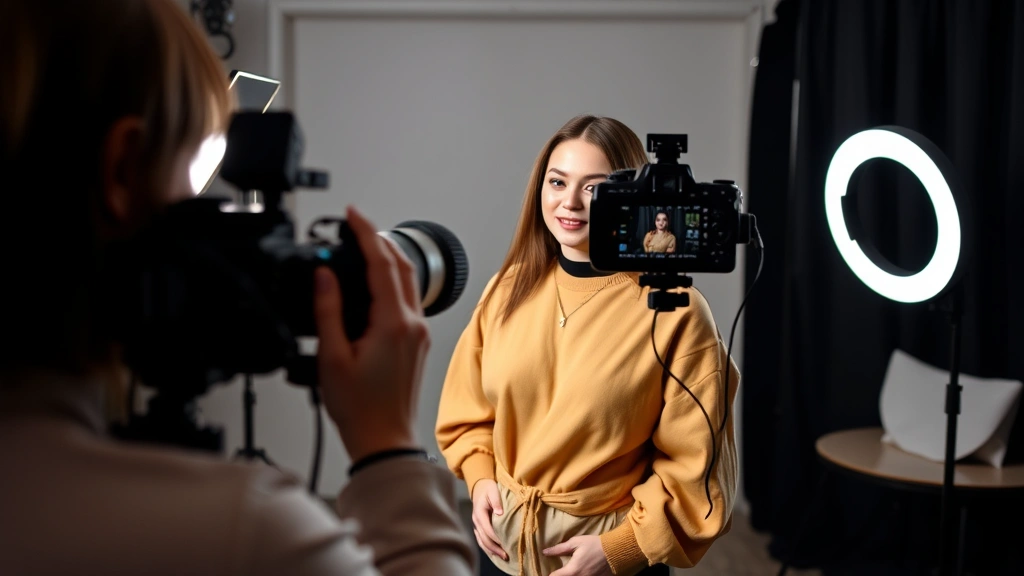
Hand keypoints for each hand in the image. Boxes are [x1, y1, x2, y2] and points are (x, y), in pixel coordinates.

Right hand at [313, 205, 429, 463]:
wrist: (385, 440)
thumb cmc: (359, 409)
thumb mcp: (332, 358)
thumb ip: (328, 310)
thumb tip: (325, 274)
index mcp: (393, 324)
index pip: (382, 264)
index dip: (366, 233)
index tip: (352, 214)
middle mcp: (413, 324)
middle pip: (401, 265)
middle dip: (378, 239)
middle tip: (354, 224)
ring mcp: (419, 332)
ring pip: (408, 280)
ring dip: (387, 257)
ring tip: (361, 245)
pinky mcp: (417, 341)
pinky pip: (408, 298)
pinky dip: (392, 279)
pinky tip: (374, 280)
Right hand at [471, 479, 506, 560]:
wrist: (480, 487)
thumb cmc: (488, 489)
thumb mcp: (493, 491)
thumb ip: (496, 501)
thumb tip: (500, 513)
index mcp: (479, 513)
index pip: (488, 530)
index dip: (496, 538)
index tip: (506, 544)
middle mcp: (476, 521)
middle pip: (484, 539)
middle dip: (495, 548)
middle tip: (506, 556)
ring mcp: (476, 525)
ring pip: (482, 542)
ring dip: (491, 551)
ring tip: (503, 557)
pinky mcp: (478, 527)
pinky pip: (481, 540)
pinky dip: (488, 548)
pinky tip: (495, 553)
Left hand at [544, 536, 612, 575]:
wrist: (614, 550)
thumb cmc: (593, 544)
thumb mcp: (575, 543)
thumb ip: (559, 549)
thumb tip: (545, 552)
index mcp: (572, 570)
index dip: (550, 574)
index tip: (551, 570)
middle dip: (560, 575)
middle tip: (561, 570)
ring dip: (570, 575)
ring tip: (571, 570)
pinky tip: (581, 571)